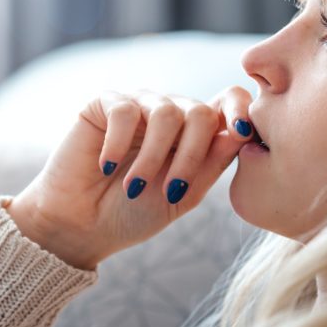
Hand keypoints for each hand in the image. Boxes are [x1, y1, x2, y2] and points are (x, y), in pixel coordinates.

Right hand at [6, 86, 255, 269]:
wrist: (82, 226)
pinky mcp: (106, 104)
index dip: (242, 110)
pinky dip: (119, 144)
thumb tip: (243, 132)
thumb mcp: (182, 195)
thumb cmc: (134, 213)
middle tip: (171, 191)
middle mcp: (172, 112)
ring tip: (134, 188)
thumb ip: (211, 164)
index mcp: (196, 133)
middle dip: (190, 155)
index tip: (245, 133)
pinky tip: (107, 168)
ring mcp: (139, 105)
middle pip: (200, 111)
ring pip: (166, 112)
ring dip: (152, 158)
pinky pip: (126, 111)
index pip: (229, 100)